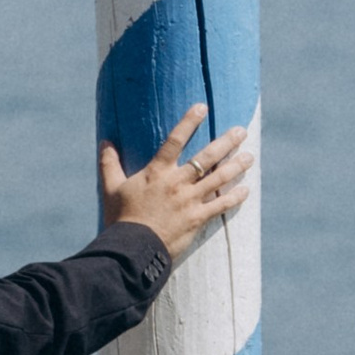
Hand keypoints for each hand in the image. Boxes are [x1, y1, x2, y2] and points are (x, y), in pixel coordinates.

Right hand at [101, 107, 251, 264]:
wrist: (132, 248)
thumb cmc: (120, 217)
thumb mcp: (110, 188)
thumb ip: (109, 163)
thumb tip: (105, 142)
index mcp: (156, 172)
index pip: (174, 140)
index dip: (188, 122)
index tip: (202, 106)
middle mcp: (177, 183)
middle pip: (207, 157)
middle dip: (226, 142)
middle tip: (241, 131)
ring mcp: (189, 201)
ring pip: (219, 179)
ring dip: (236, 166)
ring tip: (249, 156)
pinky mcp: (197, 219)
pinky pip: (221, 205)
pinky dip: (235, 197)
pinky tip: (246, 190)